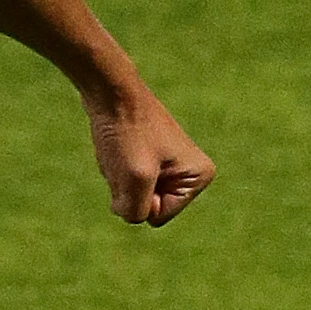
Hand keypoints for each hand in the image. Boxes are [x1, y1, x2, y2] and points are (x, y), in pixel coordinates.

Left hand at [86, 88, 214, 226]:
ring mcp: (169, 165)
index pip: (158, 217)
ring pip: (134, 196)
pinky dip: (115, 170)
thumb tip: (128, 213)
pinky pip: (126, 181)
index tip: (139, 167)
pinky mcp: (150, 157)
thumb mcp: (135, 179)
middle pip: (147, 208)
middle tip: (127, 158)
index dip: (141, 198)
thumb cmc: (127, 132)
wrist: (111, 92)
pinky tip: (116, 149)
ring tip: (122, 151)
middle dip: (129, 190)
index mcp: (199, 178)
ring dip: (119, 180)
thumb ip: (136, 211)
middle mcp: (190, 173)